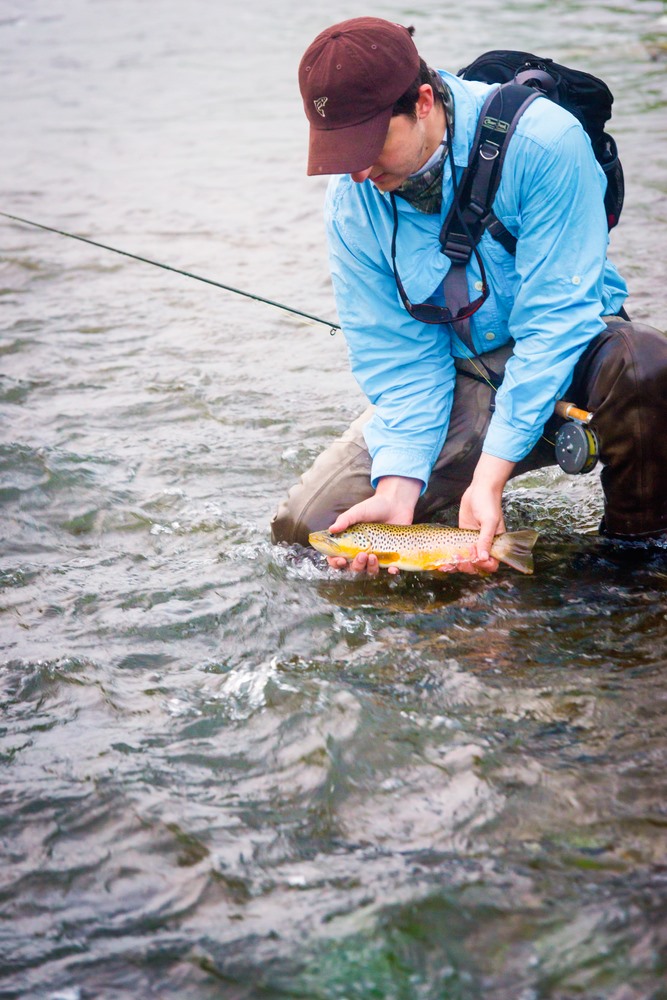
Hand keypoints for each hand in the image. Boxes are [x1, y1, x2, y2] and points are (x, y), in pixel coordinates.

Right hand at [326, 476, 421, 575]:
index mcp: (350, 543)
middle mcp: (361, 551)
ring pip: (370, 571)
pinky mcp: (391, 555)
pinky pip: (391, 568)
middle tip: (361, 555)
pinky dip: (392, 571)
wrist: (395, 503)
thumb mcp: (357, 512)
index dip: (336, 563)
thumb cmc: (374, 507)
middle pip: (354, 568)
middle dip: (356, 565)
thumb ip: (344, 520)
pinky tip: (393, 569)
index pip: (338, 558)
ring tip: (373, 556)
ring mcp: (376, 554)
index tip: (341, 560)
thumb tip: (331, 529)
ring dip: (371, 568)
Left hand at [441, 453, 514, 574]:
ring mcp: (472, 541)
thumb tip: (483, 557)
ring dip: (457, 564)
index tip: (474, 561)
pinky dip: (450, 556)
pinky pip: (457, 550)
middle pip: (477, 565)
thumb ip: (485, 539)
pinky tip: (441, 560)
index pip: (492, 563)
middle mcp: (484, 545)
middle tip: (457, 560)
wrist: (480, 488)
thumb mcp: (489, 521)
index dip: (483, 566)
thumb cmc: (489, 503)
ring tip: (446, 564)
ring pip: (466, 559)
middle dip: (467, 566)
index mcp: (495, 544)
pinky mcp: (462, 536)